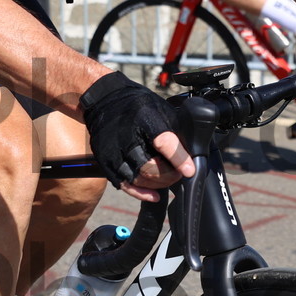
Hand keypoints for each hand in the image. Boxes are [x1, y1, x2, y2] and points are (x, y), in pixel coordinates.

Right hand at [80, 71, 196, 200]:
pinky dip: (141, 193)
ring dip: (158, 184)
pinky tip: (154, 195)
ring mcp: (113, 152)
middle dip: (170, 175)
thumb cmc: (136, 105)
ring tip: (168, 178)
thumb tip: (191, 152)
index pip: (164, 142)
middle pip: (150, 168)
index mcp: (144, 118)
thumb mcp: (161, 109)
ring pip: (139, 179)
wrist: (104, 100)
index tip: (189, 170)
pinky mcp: (106, 162)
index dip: (179, 159)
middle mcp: (126, 137)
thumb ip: (175, 131)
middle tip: (179, 172)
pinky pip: (125, 185)